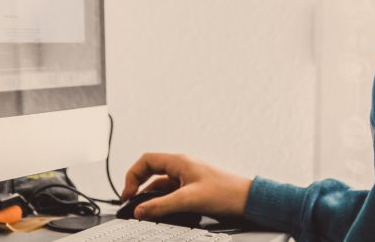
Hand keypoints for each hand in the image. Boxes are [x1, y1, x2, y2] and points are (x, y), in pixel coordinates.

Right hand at [121, 152, 252, 220]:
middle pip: (151, 171)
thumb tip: (140, 211)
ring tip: (145, 210)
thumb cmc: (224, 192)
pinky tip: (162, 212)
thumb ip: (162, 206)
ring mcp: (187, 177)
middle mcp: (182, 166)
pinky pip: (171, 192)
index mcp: (179, 161)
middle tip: (131, 202)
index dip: (132, 175)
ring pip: (161, 183)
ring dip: (151, 195)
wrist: (246, 199)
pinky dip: (163, 200)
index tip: (128, 194)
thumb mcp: (189, 200)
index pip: (146, 160)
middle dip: (138, 185)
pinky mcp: (193, 188)